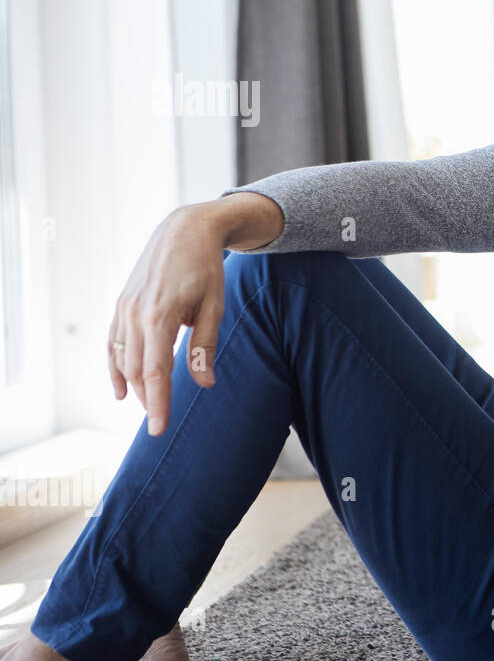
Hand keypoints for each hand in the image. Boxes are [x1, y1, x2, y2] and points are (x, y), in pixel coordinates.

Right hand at [108, 206, 227, 434]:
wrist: (184, 231)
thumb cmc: (206, 268)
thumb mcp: (214, 305)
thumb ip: (205, 346)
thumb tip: (204, 384)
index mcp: (160, 316)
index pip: (155, 372)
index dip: (157, 403)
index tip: (159, 429)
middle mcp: (135, 314)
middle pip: (135, 370)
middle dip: (147, 399)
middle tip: (159, 423)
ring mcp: (123, 309)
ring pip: (121, 359)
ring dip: (132, 386)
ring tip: (148, 407)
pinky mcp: (120, 304)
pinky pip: (112, 342)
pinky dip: (115, 367)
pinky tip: (121, 388)